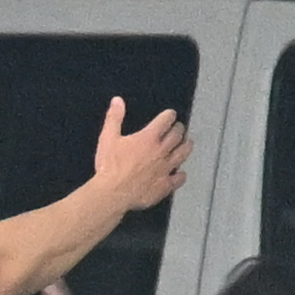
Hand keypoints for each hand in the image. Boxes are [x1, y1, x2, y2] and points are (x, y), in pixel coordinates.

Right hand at [90, 97, 190, 212]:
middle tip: (178, 129)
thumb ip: (114, 119)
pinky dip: (181, 175)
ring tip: (187, 144)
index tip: (170, 115)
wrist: (112, 194)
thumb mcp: (107, 139)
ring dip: (186, 147)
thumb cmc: (109, 167)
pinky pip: (179, 178)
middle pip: (177, 135)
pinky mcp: (165, 185)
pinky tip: (180, 174)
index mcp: (149, 137)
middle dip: (179, 130)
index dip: (169, 115)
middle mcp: (161, 151)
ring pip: (183, 154)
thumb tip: (117, 101)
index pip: (165, 120)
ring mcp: (165, 168)